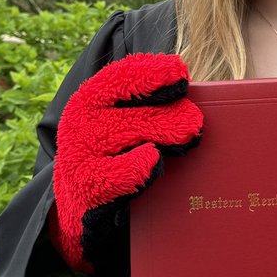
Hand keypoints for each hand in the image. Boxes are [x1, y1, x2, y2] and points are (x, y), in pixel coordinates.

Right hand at [50, 53, 202, 272]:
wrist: (80, 204)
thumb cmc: (113, 154)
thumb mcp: (123, 125)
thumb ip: (150, 109)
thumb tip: (193, 108)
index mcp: (91, 99)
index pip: (121, 77)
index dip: (151, 72)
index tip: (180, 72)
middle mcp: (81, 122)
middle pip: (134, 112)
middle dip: (169, 114)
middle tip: (196, 120)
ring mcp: (80, 154)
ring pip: (129, 137)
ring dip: (163, 136)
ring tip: (189, 136)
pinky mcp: (87, 186)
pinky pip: (119, 173)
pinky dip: (139, 166)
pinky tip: (154, 161)